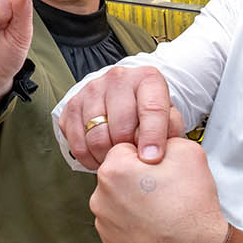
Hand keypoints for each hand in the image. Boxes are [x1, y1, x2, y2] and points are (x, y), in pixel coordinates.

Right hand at [59, 65, 183, 168]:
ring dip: (106, 158)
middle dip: (127, 152)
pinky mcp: (72, 104)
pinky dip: (88, 158)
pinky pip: (77, 142)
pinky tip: (99, 158)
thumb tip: (155, 154)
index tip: (151, 160)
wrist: (125, 95)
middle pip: (121, 127)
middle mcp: (118, 79)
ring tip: (116, 161)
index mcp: (147, 78)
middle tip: (133, 163)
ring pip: (96, 137)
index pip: (151, 109)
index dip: (152, 137)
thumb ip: (170, 130)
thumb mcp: (169, 116)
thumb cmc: (150, 111)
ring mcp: (92, 90)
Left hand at [91, 138, 229, 242]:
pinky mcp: (110, 241)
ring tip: (161, 208)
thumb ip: (163, 138)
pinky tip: (154, 224)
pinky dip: (134, 222)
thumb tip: (156, 139)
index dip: (147, 155)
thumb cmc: (190, 208)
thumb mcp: (187, 152)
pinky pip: (120, 222)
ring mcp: (104, 221)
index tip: (159, 167)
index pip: (126, 148)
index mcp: (115, 169)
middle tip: (163, 188)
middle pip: (119, 174)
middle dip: (138, 178)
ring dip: (135, 201)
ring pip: (118, 199)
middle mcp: (101, 195)